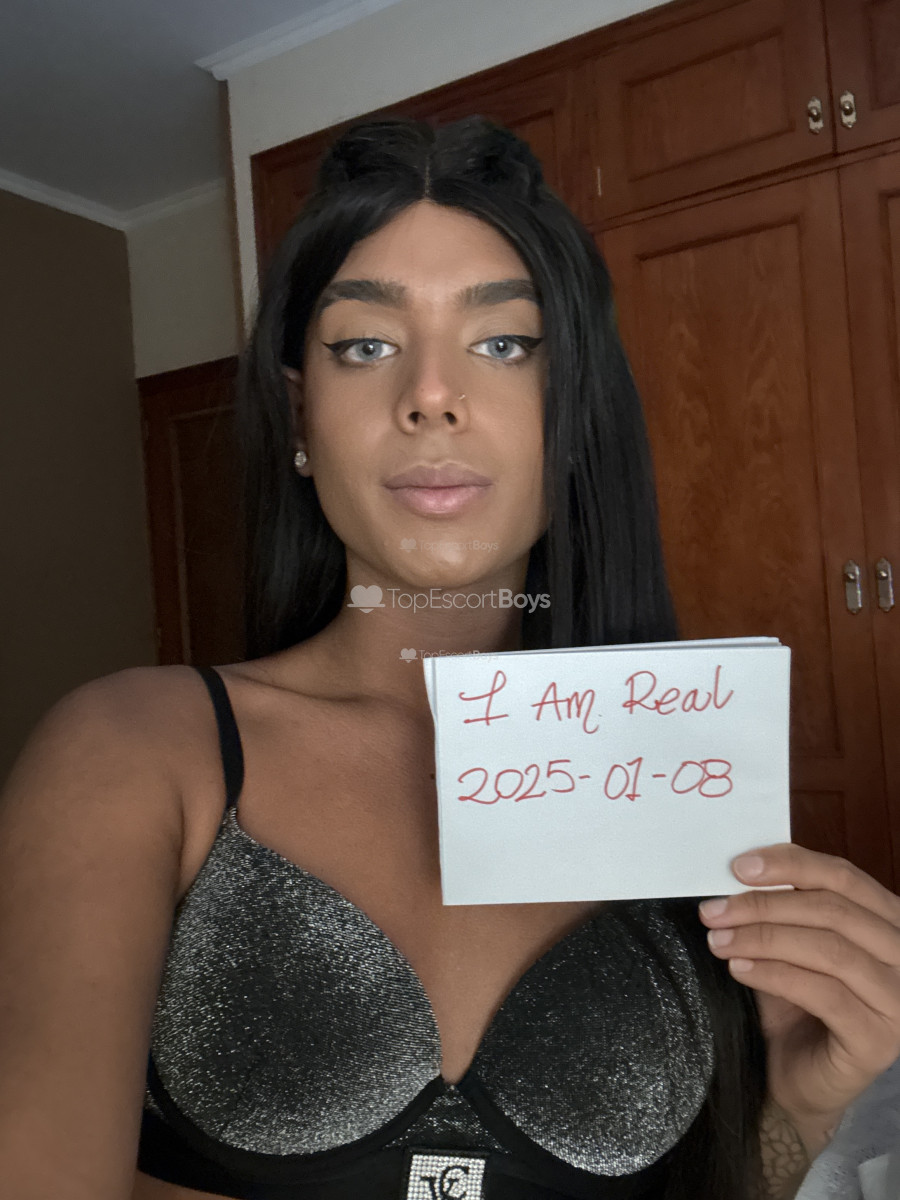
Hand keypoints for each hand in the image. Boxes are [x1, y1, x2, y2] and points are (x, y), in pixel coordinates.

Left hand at [698, 843, 899, 1134]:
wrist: (794, 1077)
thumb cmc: (793, 1003)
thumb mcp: (788, 943)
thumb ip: (781, 906)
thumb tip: (740, 869)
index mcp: (888, 921)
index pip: (843, 877)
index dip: (790, 864)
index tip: (739, 866)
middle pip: (833, 910)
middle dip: (764, 905)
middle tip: (714, 910)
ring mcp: (898, 1001)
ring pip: (829, 949)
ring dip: (763, 938)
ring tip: (719, 940)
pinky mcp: (878, 1040)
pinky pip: (824, 993)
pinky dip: (774, 974)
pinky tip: (739, 969)